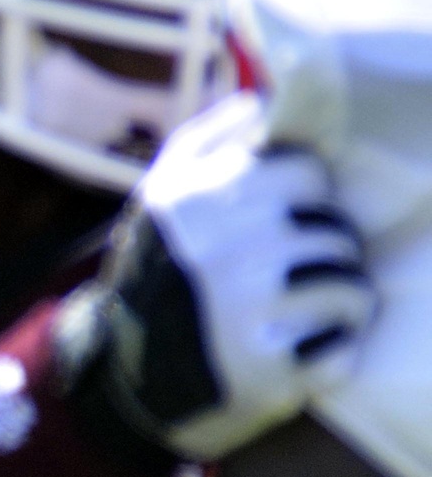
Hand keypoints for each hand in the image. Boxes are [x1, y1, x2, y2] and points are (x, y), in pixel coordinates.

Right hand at [58, 93, 373, 462]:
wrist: (125, 378)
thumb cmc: (152, 275)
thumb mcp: (159, 197)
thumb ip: (206, 141)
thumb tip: (260, 98)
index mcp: (200, 200)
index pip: (306, 172)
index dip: (304, 194)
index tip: (284, 217)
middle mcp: (227, 250)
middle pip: (333, 227)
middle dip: (325, 247)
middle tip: (296, 270)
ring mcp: (252, 313)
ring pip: (351, 285)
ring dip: (342, 299)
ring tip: (311, 309)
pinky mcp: (272, 372)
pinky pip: (345, 348)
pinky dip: (334, 352)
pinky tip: (306, 351)